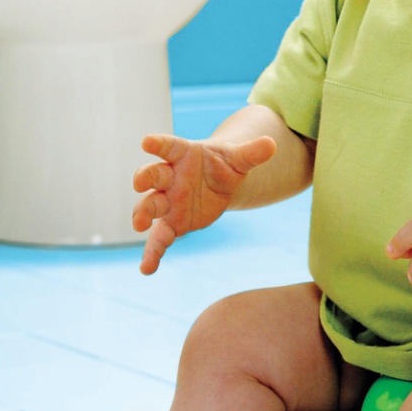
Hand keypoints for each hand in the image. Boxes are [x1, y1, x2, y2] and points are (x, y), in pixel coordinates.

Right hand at [132, 131, 275, 274]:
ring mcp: (167, 201)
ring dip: (142, 213)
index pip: (169, 146)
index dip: (158, 143)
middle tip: (139, 182)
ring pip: (151, 206)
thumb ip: (251, 153)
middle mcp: (169, 177)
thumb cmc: (223, 165)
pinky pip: (159, 238)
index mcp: (183, 154)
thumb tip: (272, 144)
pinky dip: (153, 253)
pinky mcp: (172, 224)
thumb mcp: (239, 159)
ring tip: (139, 224)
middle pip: (153, 175)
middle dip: (144, 178)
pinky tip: (147, 269)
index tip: (147, 141)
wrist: (218, 184)